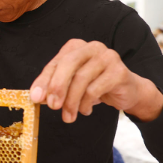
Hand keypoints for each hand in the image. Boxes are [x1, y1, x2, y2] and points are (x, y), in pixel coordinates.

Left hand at [30, 39, 162, 122]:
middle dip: (57, 87)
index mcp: (75, 47)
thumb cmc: (94, 85)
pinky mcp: (119, 71)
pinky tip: (85, 110)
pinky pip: (95, 89)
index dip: (44, 81)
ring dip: (72, 102)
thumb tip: (37, 96)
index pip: (55, 63)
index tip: (36, 98)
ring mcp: (107, 57)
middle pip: (68, 64)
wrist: (127, 91)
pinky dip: (86, 104)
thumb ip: (54, 86)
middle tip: (52, 106)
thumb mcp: (71, 84)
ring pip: (81, 79)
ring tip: (68, 116)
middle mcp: (91, 47)